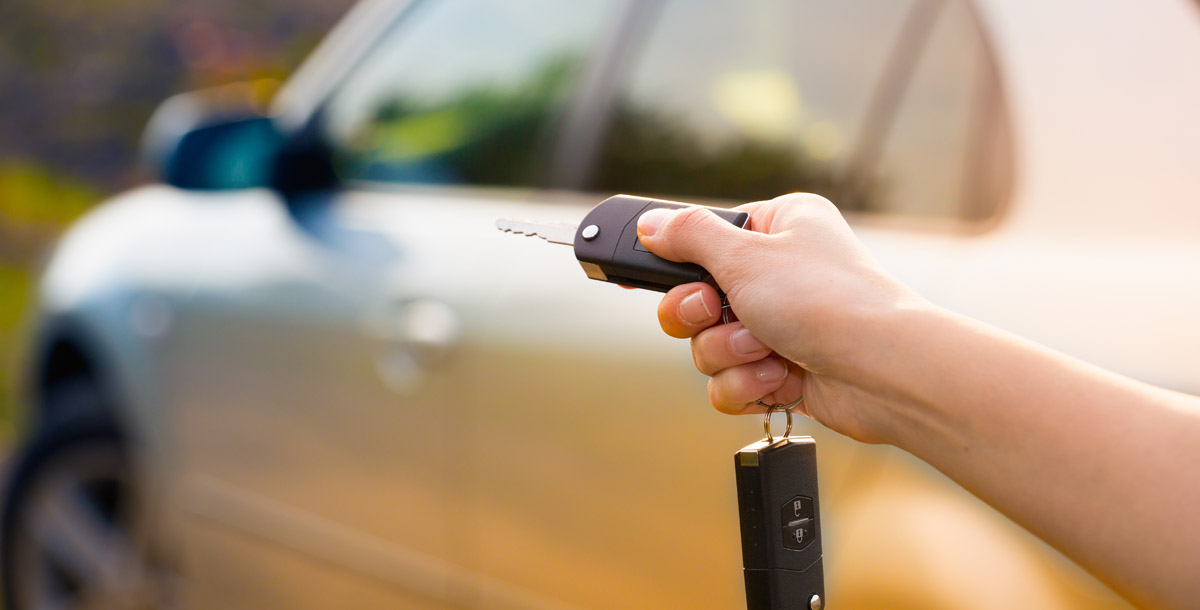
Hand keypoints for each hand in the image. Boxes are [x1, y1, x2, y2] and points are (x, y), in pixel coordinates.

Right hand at [637, 193, 923, 443]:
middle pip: (696, 298)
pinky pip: (731, 382)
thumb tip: (650, 224)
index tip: (646, 278)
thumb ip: (688, 236)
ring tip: (765, 350)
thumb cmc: (826, 300)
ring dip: (728, 353)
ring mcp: (781, 326)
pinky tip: (778, 379)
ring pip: (708, 347)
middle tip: (715, 312)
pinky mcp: (783, 373)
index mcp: (778, 228)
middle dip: (700, 317)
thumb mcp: (744, 254)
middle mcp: (779, 273)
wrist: (883, 372)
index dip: (676, 263)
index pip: (704, 239)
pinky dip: (746, 384)